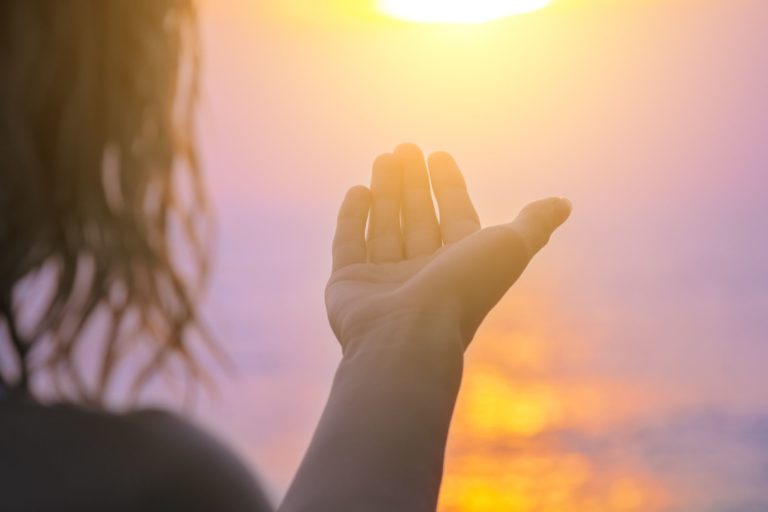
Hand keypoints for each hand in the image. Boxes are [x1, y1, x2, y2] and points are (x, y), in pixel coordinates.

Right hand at [325, 143, 570, 353]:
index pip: (456, 216)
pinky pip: (349, 244)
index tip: (438, 154)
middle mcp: (423, 273)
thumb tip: (565, 202)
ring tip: (384, 157)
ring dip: (385, 192)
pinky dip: (353, 218)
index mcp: (460, 266)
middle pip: (419, 217)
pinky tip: (358, 189)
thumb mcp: (509, 248)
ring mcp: (383, 280)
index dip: (449, 185)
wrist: (409, 336)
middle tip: (405, 147)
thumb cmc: (462, 290)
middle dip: (413, 182)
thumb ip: (534, 224)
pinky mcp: (348, 285)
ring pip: (385, 226)